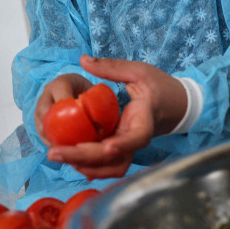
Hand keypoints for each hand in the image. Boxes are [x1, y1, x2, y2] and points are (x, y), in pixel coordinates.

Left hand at [46, 55, 186, 178]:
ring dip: (84, 167)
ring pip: (110, 168)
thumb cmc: (159, 86)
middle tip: (54, 153)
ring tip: (57, 155)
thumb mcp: (138, 71)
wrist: (175, 104)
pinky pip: (106, 165)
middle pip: (115, 159)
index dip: (123, 145)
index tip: (106, 147)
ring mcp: (129, 147)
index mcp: (144, 120)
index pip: (137, 137)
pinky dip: (87, 165)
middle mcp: (136, 140)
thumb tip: (83, 60)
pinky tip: (67, 157)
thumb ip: (111, 67)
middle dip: (84, 158)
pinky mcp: (121, 150)